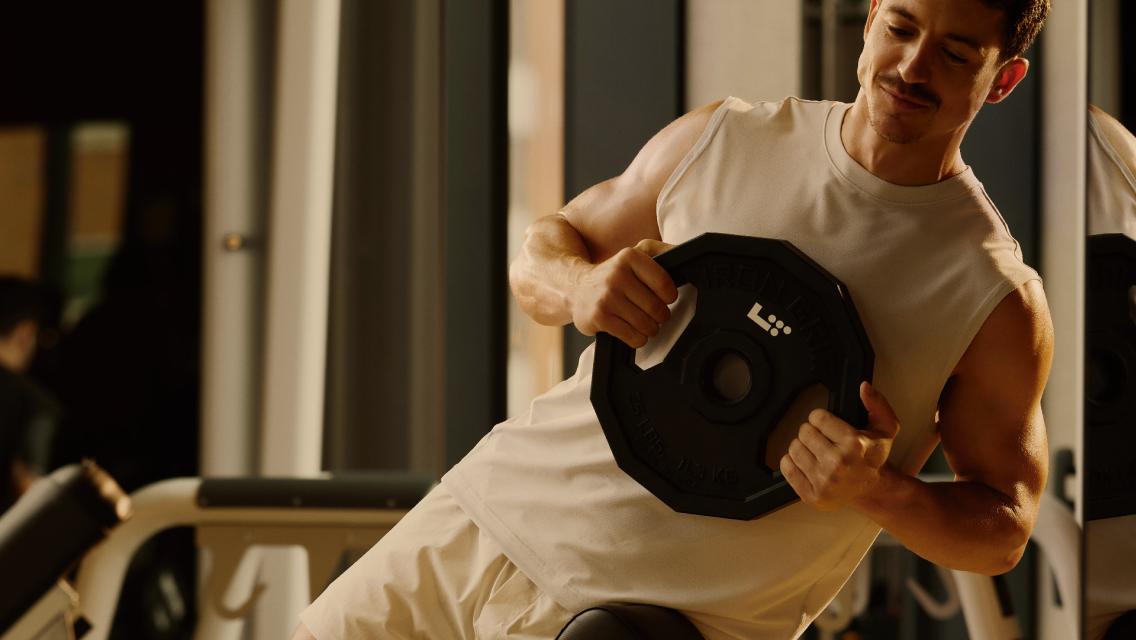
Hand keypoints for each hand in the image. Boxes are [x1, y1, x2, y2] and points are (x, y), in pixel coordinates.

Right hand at [570, 239, 676, 348]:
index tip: (663, 298)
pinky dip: (638, 339)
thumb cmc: (612, 275)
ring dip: (650, 329)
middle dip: (660, 316)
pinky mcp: (599, 317)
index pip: (664, 283)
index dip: (669, 296)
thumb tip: (681, 251)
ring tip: (642, 323)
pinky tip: (631, 331)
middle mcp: (617, 275)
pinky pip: (633, 337)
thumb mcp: (635, 255)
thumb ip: (660, 251)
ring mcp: (607, 297)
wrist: (576, 288)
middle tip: (653, 314)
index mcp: (629, 257)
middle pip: (656, 307)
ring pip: (646, 325)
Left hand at [779, 382, 900, 510]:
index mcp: (854, 444)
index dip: (821, 418)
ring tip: (816, 452)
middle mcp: (838, 463)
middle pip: (804, 432)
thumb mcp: (886, 428)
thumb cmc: (873, 459)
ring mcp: (824, 481)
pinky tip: (807, 463)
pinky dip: (792, 463)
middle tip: (822, 440)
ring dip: (802, 447)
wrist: (872, 490)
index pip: (817, 417)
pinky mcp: (812, 495)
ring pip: (794, 448)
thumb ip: (877, 404)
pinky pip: (786, 468)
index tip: (827, 426)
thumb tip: (863, 387)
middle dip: (811, 433)